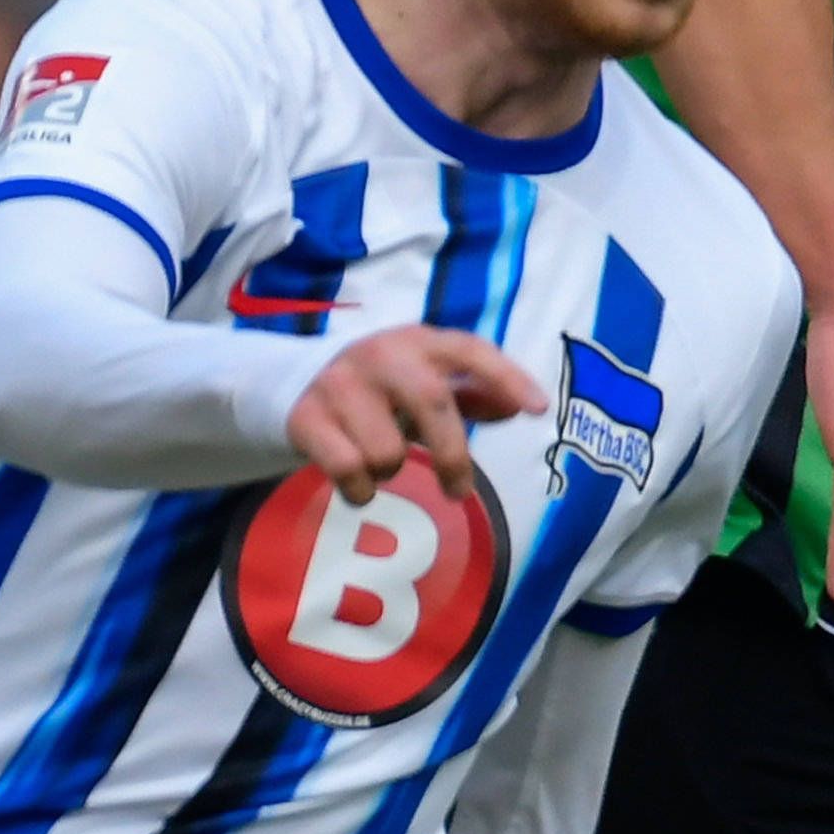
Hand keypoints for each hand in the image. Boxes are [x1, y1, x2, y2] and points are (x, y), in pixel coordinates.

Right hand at [291, 326, 541, 503]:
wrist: (296, 384)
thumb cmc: (383, 390)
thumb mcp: (427, 382)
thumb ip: (473, 394)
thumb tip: (517, 408)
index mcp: (418, 341)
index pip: (471, 351)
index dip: (506, 377)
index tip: (537, 409)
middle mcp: (380, 354)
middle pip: (433, 402)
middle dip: (452, 456)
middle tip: (458, 492)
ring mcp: (339, 384)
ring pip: (387, 451)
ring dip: (391, 471)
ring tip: (381, 461)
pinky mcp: (307, 418)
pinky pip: (349, 471)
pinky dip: (360, 491)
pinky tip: (357, 482)